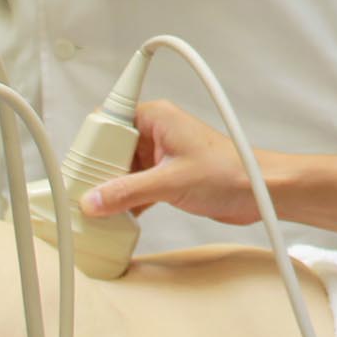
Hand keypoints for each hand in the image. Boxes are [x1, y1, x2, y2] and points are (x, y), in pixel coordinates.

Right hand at [77, 100, 277, 227]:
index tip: (77, 168)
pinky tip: (116, 219)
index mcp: (157, 117)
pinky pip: (135, 185)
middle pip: (110, 148)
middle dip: (97, 172)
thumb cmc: (230, 171)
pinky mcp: (166, 176)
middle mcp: (156, 132)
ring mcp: (161, 155)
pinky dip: (125, 201)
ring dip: (110, 190)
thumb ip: (128, 192)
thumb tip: (93, 200)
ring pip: (121, 169)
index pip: (109, 121)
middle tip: (82, 195)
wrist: (259, 191)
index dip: (91, 144)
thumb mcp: (170, 182)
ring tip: (94, 211)